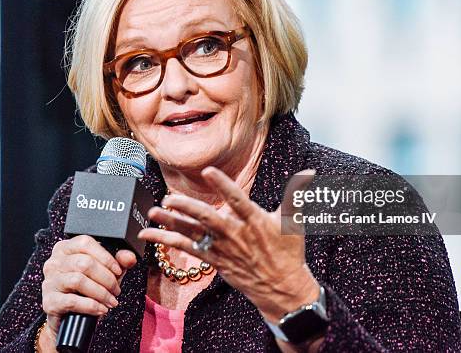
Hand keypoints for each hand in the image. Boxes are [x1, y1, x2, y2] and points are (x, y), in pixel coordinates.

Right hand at [40, 235, 136, 341]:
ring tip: (111, 300)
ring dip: (101, 293)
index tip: (118, 270)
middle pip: (84, 263)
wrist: (70, 318)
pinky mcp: (49, 301)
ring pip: (78, 281)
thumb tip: (129, 256)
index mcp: (65, 248)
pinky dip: (91, 306)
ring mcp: (49, 282)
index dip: (105, 257)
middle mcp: (54, 262)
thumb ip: (119, 262)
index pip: (85, 243)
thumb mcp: (106, 273)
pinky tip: (101, 309)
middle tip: (116, 290)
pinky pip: (72, 301)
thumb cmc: (87, 290)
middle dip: (106, 278)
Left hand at [137, 167, 317, 322]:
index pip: (238, 199)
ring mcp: (223, 249)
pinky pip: (188, 249)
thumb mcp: (293, 221)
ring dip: (171, 223)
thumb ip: (296, 194)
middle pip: (208, 219)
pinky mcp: (214, 261)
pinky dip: (168, 240)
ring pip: (194, 234)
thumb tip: (310, 172)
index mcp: (255, 221)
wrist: (283, 290)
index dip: (223, 185)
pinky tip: (150, 234)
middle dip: (188, 208)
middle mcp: (236, 234)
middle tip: (169, 198)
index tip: (208, 171)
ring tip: (152, 212)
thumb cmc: (288, 252)